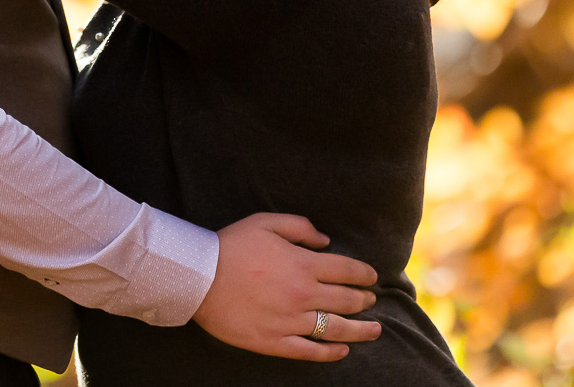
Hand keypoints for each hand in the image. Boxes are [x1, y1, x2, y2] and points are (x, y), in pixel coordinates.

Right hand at [191, 214, 381, 361]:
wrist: (198, 277)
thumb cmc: (231, 246)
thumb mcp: (265, 222)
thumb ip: (300, 227)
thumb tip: (326, 241)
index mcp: (303, 264)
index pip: (347, 271)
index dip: (364, 274)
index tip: (371, 277)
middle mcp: (302, 295)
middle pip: (347, 301)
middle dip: (364, 300)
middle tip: (371, 300)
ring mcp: (290, 321)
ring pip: (336, 329)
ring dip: (361, 330)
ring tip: (375, 330)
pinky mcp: (275, 341)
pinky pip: (310, 351)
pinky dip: (331, 352)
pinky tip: (342, 350)